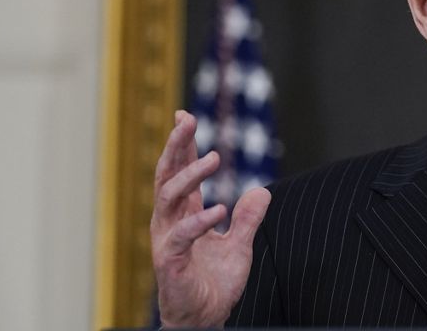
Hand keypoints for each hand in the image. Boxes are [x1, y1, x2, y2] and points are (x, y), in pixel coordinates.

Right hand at [151, 110, 271, 327]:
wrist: (204, 320)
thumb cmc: (213, 285)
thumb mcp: (239, 246)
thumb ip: (248, 219)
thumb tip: (261, 192)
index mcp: (182, 215)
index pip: (178, 172)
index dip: (181, 144)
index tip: (184, 116)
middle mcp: (169, 222)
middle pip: (166, 176)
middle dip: (175, 146)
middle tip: (186, 120)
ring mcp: (167, 240)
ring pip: (169, 198)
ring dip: (190, 175)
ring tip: (213, 157)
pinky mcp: (170, 261)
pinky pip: (183, 235)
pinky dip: (200, 220)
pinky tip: (219, 209)